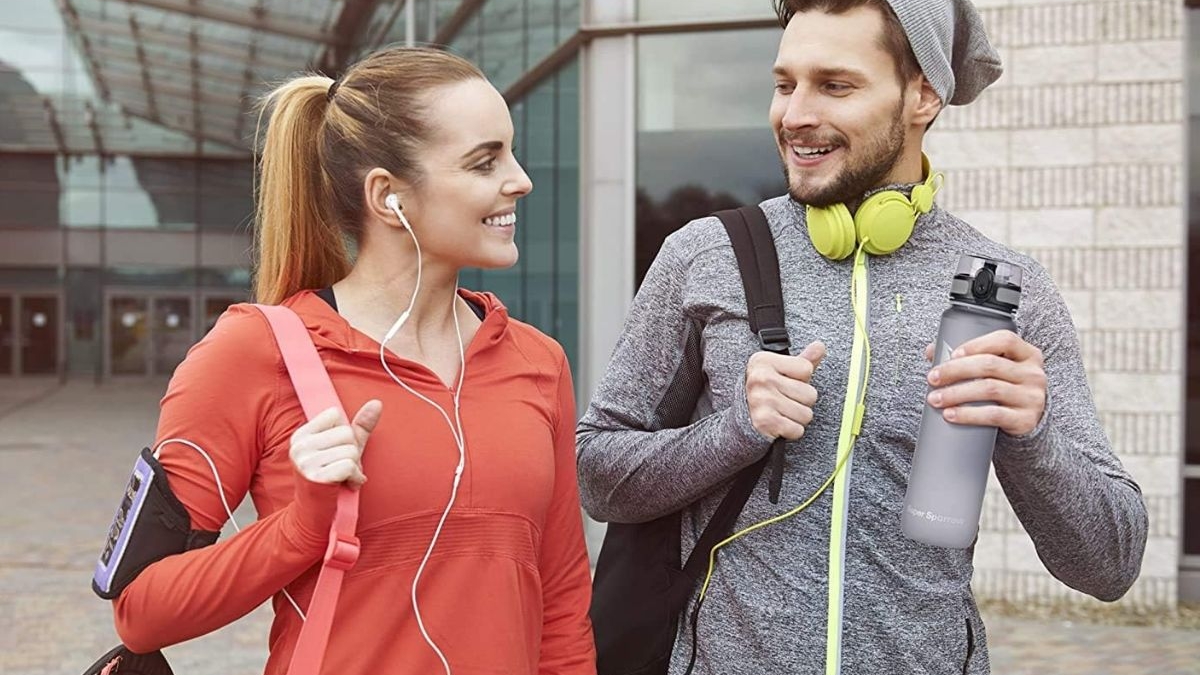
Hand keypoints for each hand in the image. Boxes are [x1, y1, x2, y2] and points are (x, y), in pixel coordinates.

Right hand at [289, 400, 382, 488]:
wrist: (315, 511)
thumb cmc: (332, 476)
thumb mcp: (344, 447)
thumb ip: (360, 426)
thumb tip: (377, 403)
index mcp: (301, 434)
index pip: (335, 413)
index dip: (345, 432)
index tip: (338, 449)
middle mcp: (299, 446)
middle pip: (346, 433)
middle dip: (353, 451)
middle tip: (344, 466)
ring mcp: (305, 461)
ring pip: (350, 450)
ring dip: (355, 466)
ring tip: (344, 476)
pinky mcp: (315, 477)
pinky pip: (349, 466)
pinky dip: (355, 477)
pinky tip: (348, 483)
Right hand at [745, 341, 824, 439]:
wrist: (742, 418)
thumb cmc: (768, 391)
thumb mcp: (782, 371)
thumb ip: (803, 359)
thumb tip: (820, 346)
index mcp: (763, 361)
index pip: (806, 369)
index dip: (801, 379)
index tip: (785, 383)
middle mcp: (760, 378)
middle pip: (810, 394)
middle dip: (802, 402)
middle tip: (784, 401)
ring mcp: (761, 399)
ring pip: (806, 414)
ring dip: (798, 418)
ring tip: (782, 412)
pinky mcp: (764, 421)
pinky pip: (797, 430)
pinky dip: (791, 431)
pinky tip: (779, 424)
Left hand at [924, 330, 1045, 435]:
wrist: (1024, 421)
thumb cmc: (1003, 388)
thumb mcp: (993, 370)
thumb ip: (966, 357)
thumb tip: (932, 350)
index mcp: (1027, 354)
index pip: (1005, 340)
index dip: (977, 344)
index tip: (951, 354)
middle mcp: (1033, 374)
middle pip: (990, 365)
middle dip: (956, 370)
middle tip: (933, 378)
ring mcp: (1032, 397)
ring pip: (989, 389)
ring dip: (956, 393)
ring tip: (935, 398)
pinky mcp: (1025, 420)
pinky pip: (993, 415)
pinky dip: (968, 414)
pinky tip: (951, 414)